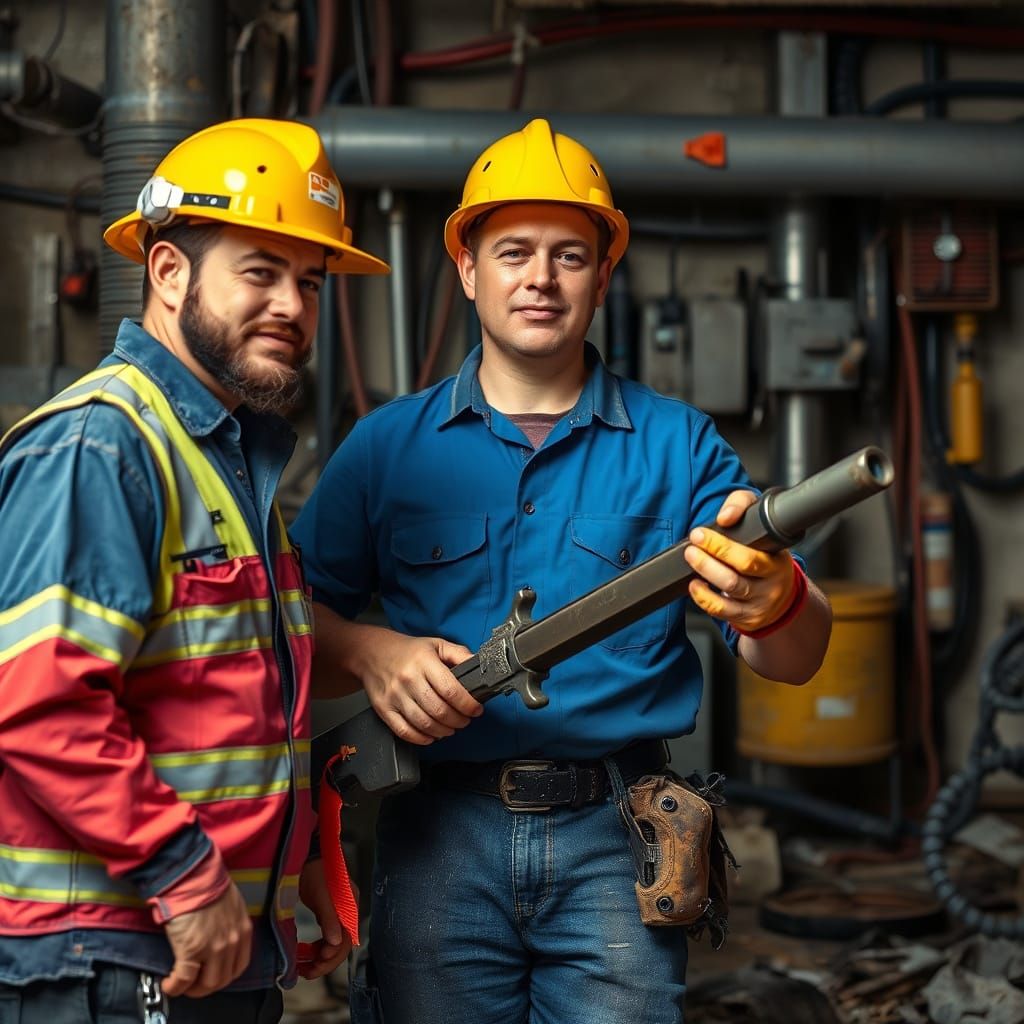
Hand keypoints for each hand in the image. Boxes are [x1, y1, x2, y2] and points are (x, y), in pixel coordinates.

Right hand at [161, 881, 251, 996]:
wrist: (191, 875)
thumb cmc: (206, 883)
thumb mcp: (230, 902)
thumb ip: (229, 922)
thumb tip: (218, 934)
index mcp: (242, 929)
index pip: (239, 965)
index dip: (224, 975)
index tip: (212, 975)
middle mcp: (231, 941)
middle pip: (223, 978)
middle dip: (207, 986)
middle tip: (195, 984)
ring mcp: (212, 947)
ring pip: (207, 984)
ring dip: (193, 989)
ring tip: (182, 984)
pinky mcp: (191, 949)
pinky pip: (184, 979)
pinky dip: (175, 986)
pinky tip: (169, 983)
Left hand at [297, 858, 352, 979]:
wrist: (307, 853)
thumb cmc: (314, 870)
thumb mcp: (320, 894)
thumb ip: (329, 918)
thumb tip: (335, 944)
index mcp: (350, 908)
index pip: (346, 940)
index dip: (332, 956)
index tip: (315, 964)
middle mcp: (347, 912)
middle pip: (340, 945)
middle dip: (325, 961)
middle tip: (306, 972)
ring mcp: (338, 913)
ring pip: (332, 943)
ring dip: (319, 957)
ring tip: (303, 967)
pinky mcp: (328, 912)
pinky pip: (326, 936)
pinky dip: (316, 947)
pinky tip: (305, 954)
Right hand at [361, 630, 481, 744]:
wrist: (372, 652)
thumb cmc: (408, 650)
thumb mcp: (436, 644)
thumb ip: (460, 655)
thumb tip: (480, 667)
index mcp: (424, 661)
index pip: (451, 690)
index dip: (468, 704)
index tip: (476, 709)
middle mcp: (408, 679)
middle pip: (439, 710)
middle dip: (459, 720)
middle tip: (465, 720)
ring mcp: (394, 696)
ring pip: (424, 724)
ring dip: (443, 731)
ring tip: (451, 728)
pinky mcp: (383, 709)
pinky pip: (404, 731)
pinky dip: (421, 739)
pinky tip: (432, 735)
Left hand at [684, 490, 796, 633]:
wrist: (782, 594)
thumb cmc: (766, 554)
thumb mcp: (761, 523)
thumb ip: (742, 505)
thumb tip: (725, 517)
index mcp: (776, 562)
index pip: (748, 556)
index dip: (720, 545)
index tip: (700, 534)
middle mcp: (770, 584)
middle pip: (736, 575)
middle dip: (708, 559)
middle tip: (692, 547)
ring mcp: (759, 603)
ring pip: (728, 591)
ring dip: (704, 574)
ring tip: (692, 559)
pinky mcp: (747, 617)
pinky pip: (721, 610)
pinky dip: (703, 597)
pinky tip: (695, 585)